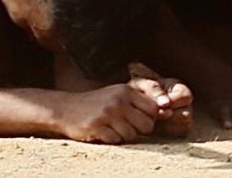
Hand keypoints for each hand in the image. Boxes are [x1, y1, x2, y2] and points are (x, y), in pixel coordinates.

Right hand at [56, 79, 188, 143]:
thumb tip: (166, 112)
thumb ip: (139, 102)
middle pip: (147, 125)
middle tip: (126, 126)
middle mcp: (118, 101)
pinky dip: (111, 139)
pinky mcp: (97, 127)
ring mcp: (107, 114)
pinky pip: (116, 141)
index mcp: (125, 90)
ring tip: (112, 128)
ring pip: (132, 135)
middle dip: (139, 130)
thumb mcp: (117, 94)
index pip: (153, 109)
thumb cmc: (97, 103)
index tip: (138, 119)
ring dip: (124, 136)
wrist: (66, 108)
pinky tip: (102, 132)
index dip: (149, 118)